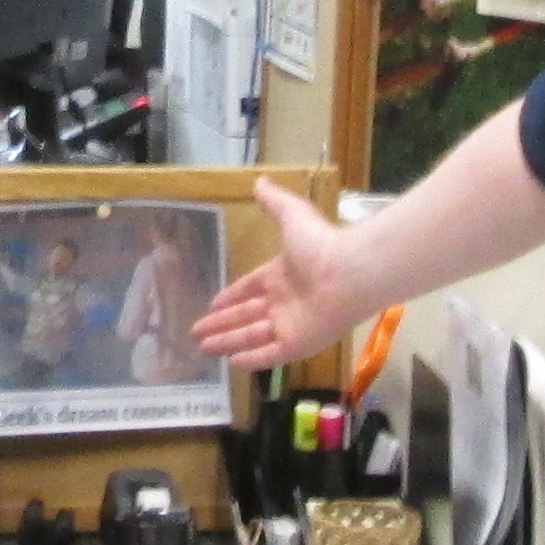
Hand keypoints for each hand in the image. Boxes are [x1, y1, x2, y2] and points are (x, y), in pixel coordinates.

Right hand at [192, 179, 356, 373]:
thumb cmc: (320, 244)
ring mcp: (290, 325)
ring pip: (251, 336)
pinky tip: (231, 363)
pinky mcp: (296, 345)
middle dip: (221, 323)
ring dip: (227, 341)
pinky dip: (251, 359)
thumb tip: (259, 181)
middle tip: (196, 332)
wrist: (349, 272)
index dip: (231, 297)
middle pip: (245, 316)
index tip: (212, 304)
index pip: (250, 289)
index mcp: (281, 275)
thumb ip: (274, 202)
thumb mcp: (292, 215)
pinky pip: (269, 355)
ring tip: (202, 349)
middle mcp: (284, 302)